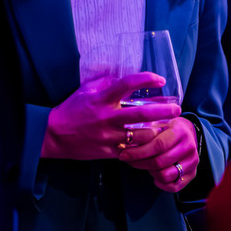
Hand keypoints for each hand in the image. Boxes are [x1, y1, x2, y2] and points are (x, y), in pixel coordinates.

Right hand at [42, 72, 180, 160]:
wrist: (53, 136)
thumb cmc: (71, 109)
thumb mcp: (86, 90)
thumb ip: (105, 83)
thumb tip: (123, 77)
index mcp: (102, 99)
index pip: (127, 84)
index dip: (146, 79)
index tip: (160, 80)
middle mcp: (107, 118)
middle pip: (141, 115)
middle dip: (163, 111)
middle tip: (177, 109)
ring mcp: (108, 137)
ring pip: (141, 137)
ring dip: (157, 132)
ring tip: (168, 127)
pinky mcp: (108, 152)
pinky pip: (132, 151)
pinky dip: (144, 148)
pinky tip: (153, 144)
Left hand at [119, 116, 198, 191]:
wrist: (188, 132)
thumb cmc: (168, 128)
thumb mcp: (159, 122)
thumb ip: (145, 130)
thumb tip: (124, 140)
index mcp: (180, 131)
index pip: (158, 145)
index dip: (139, 151)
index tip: (124, 154)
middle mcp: (189, 146)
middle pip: (160, 162)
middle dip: (140, 163)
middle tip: (128, 160)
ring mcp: (193, 161)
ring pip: (166, 175)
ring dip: (150, 172)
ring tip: (144, 164)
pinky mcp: (193, 173)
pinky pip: (174, 186)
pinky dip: (161, 184)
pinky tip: (154, 176)